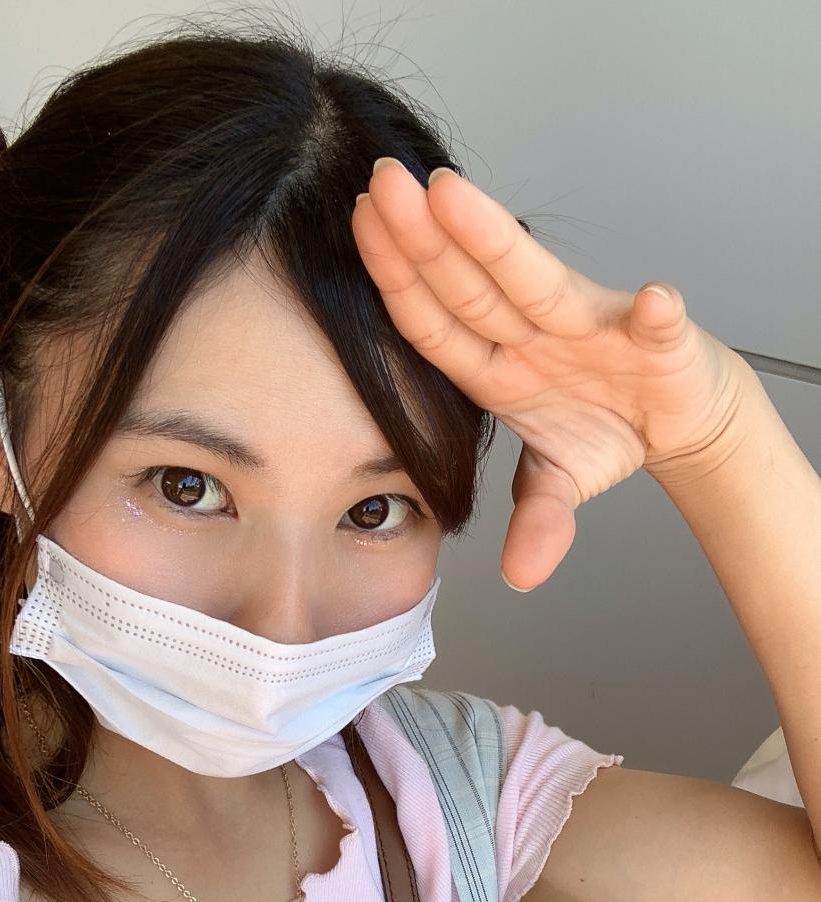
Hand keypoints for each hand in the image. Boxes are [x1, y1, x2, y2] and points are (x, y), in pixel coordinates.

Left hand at [353, 160, 755, 589]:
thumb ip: (535, 522)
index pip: (436, 322)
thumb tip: (520, 578)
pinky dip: (655, 316)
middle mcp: (536, 334)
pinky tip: (653, 301)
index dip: (398, 281)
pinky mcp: (657, 338)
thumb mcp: (559, 486)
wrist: (680, 416)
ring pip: (538, 282)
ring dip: (495, 240)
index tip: (362, 230)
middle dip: (424, 236)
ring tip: (451, 195)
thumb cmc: (605, 428)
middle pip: (470, 284)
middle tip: (379, 183)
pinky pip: (655, 326)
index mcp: (500, 367)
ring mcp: (593, 329)